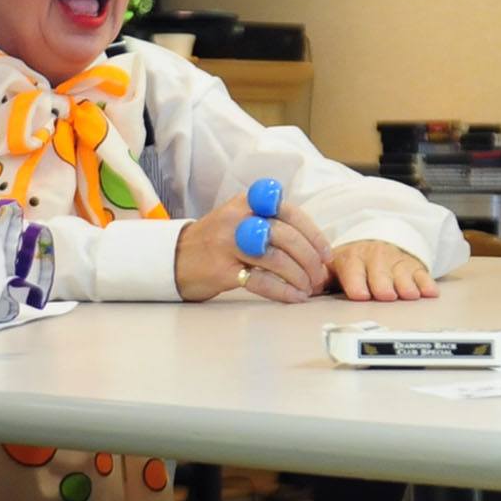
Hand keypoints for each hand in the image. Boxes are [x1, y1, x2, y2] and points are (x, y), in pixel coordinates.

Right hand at [176, 189, 332, 303]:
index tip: (326, 252)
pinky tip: (294, 297)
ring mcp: (228, 244)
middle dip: (309, 258)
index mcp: (246, 203)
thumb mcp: (240, 220)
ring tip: (308, 288)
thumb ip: (270, 224)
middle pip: (285, 236)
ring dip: (299, 276)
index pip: (288, 212)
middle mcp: (237, 219)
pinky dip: (283, 291)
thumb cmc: (216, 242)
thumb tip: (312, 245)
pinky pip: (261, 281)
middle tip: (319, 276)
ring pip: (276, 259)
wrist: (174, 258)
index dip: (312, 232)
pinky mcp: (222, 270)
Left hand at [330, 241, 436, 301]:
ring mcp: (395, 261)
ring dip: (406, 283)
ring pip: (401, 272)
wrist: (375, 241)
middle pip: (379, 271)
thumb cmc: (352, 264)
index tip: (360, 294)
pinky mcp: (413, 266)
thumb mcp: (334, 267)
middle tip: (386, 295)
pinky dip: (426, 283)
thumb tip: (304, 289)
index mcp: (352, 258)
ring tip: (409, 294)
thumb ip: (321, 279)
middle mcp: (375, 257)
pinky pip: (421, 273)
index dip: (356, 282)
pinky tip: (430, 293)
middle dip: (382, 283)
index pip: (353, 269)